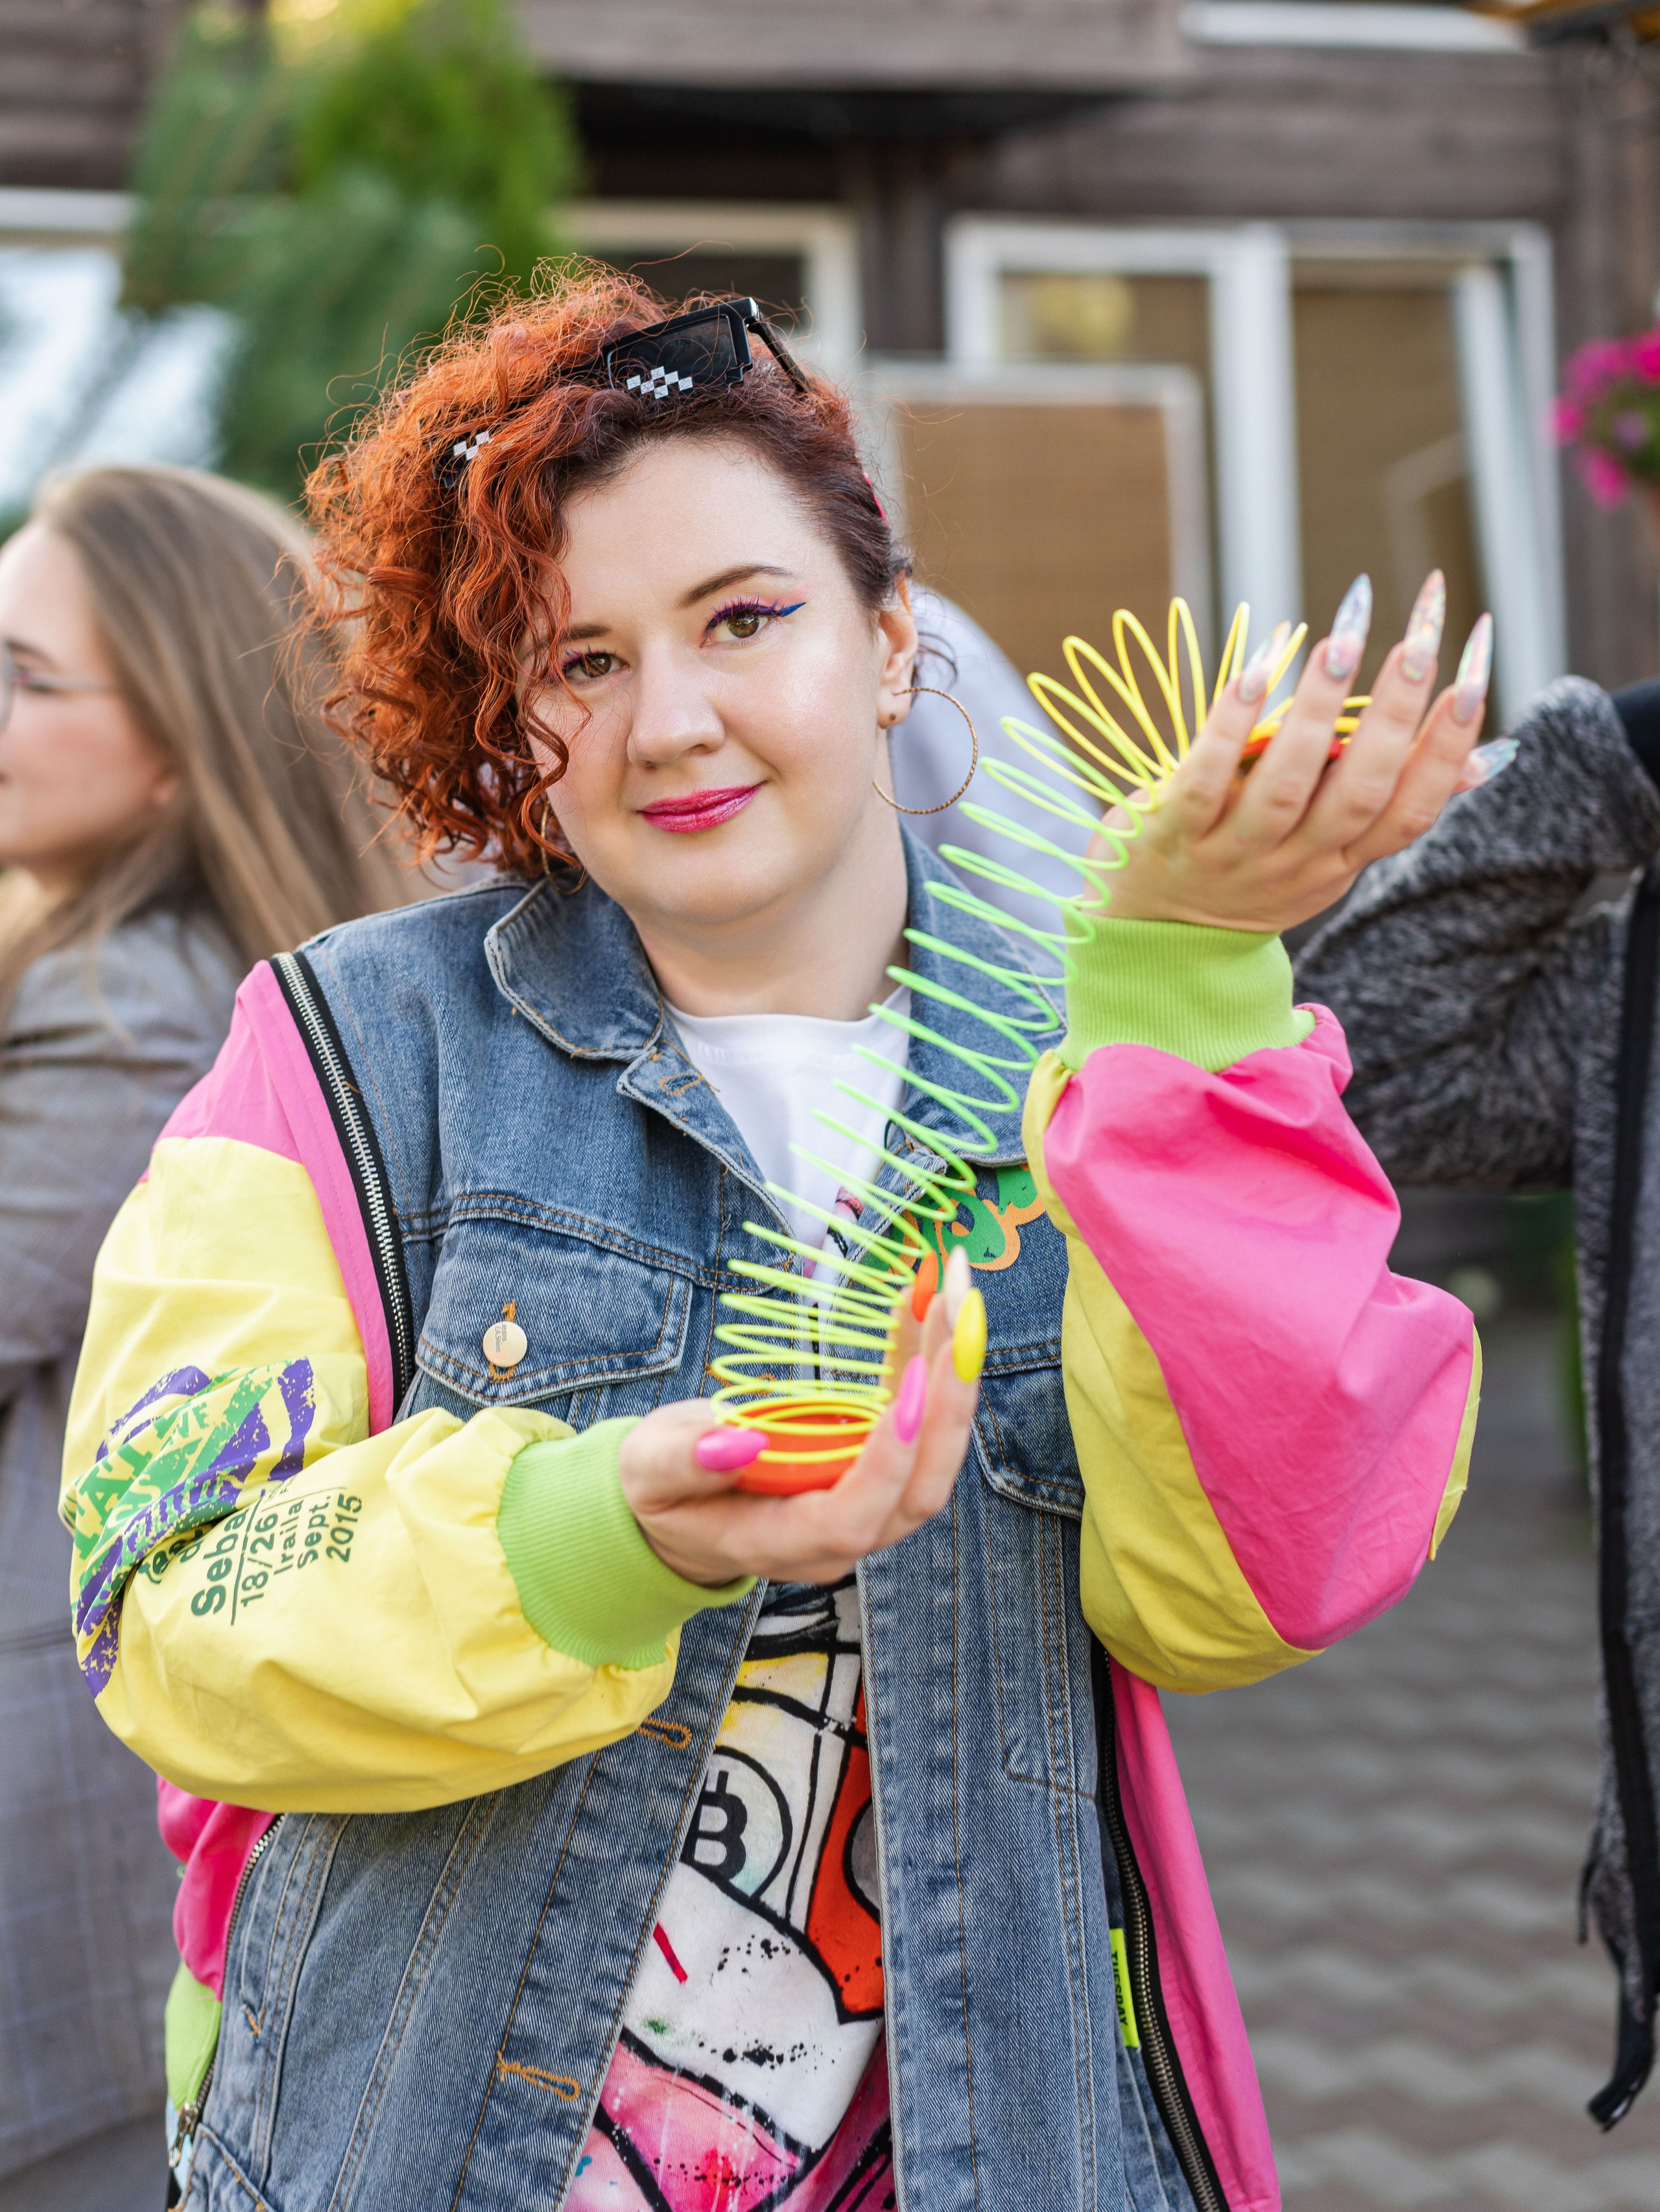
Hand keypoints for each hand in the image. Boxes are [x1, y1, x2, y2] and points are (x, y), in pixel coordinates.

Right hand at [618, 1283, 977, 1586]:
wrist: (682, 1514)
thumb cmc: (662, 1491)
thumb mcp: (648, 1472)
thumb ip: (686, 1463)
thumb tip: (738, 1443)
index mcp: (780, 1543)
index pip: (852, 1519)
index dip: (886, 1462)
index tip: (908, 1388)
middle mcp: (839, 1538)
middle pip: (919, 1490)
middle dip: (947, 1403)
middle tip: (957, 1316)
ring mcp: (867, 1506)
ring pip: (935, 1456)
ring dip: (952, 1376)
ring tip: (956, 1295)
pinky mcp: (878, 1470)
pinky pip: (922, 1424)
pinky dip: (933, 1364)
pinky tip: (932, 1303)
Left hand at [1093, 573, 1492, 934]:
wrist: (1157, 941)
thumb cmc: (1257, 869)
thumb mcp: (1333, 854)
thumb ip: (1391, 800)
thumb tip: (1487, 756)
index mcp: (1344, 860)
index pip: (1412, 807)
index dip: (1448, 746)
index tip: (1472, 673)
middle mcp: (1296, 862)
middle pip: (1359, 793)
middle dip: (1394, 717)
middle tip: (1418, 641)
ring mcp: (1234, 852)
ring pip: (1286, 786)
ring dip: (1316, 712)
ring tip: (1340, 641)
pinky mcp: (1173, 835)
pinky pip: (1204, 781)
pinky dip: (1230, 727)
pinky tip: (1254, 672)